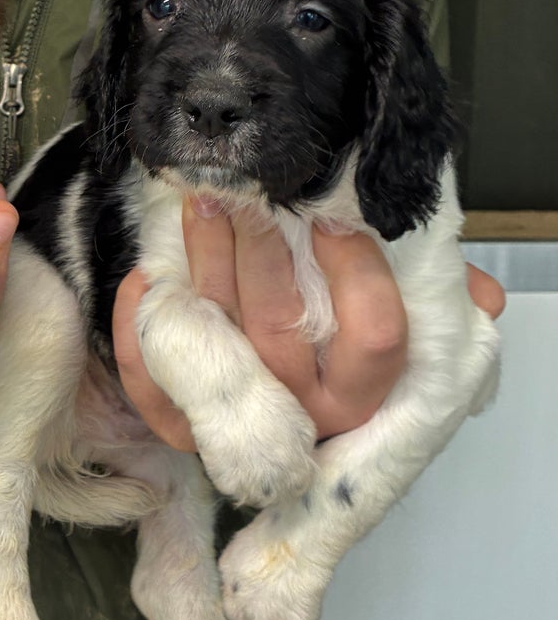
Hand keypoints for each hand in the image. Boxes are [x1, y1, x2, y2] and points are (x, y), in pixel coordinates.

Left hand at [114, 200, 505, 448]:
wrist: (270, 406)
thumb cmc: (334, 345)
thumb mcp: (394, 323)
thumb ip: (429, 302)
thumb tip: (478, 294)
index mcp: (362, 389)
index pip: (376, 335)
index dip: (355, 270)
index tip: (327, 213)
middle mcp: (303, 411)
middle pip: (281, 327)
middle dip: (258, 249)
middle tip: (242, 192)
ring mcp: (239, 422)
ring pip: (219, 337)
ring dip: (204, 263)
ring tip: (200, 204)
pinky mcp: (183, 427)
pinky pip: (153, 386)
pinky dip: (141, 328)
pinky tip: (144, 278)